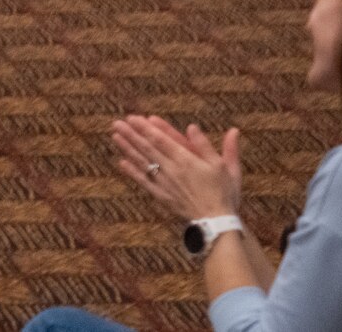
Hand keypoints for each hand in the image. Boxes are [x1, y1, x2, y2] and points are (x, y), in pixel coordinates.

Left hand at [112, 114, 241, 220]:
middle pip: (148, 149)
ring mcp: (165, 183)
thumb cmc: (224, 193)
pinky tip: (121, 163)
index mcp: (187, 160)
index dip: (147, 128)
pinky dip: (133, 172)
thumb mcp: (225, 166)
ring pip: (143, 162)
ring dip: (128, 149)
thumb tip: (194, 125)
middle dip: (132, 134)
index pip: (162, 140)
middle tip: (118, 122)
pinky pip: (145, 182)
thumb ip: (208, 145)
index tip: (134, 118)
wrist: (217, 223)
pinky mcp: (163, 196)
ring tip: (116, 136)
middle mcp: (173, 170)